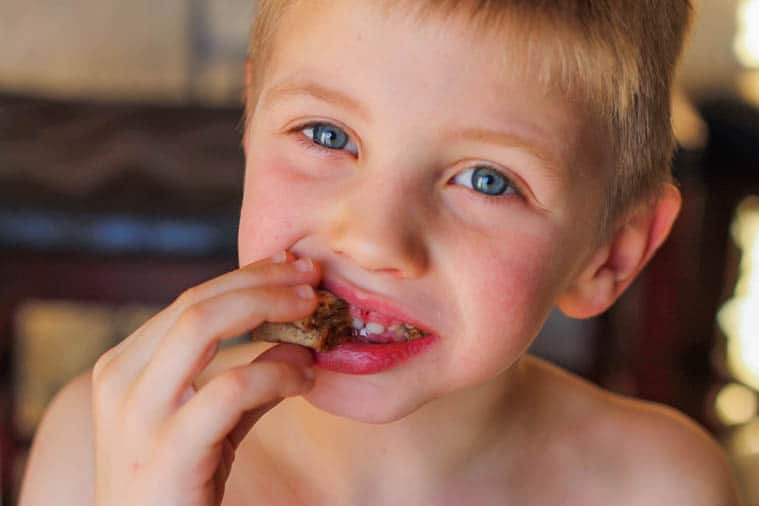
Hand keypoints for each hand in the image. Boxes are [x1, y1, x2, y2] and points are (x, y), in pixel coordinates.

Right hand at [91, 252, 319, 505]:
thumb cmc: (178, 484)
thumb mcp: (212, 421)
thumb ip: (250, 380)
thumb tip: (300, 343)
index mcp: (126, 365)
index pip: (191, 300)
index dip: (246, 276)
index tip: (291, 265)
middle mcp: (121, 380)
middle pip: (195, 301)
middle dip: (260, 280)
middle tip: (311, 274)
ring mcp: (138, 415)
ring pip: (201, 326)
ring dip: (267, 307)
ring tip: (313, 310)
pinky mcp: (167, 452)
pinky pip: (230, 389)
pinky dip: (276, 373)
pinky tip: (305, 378)